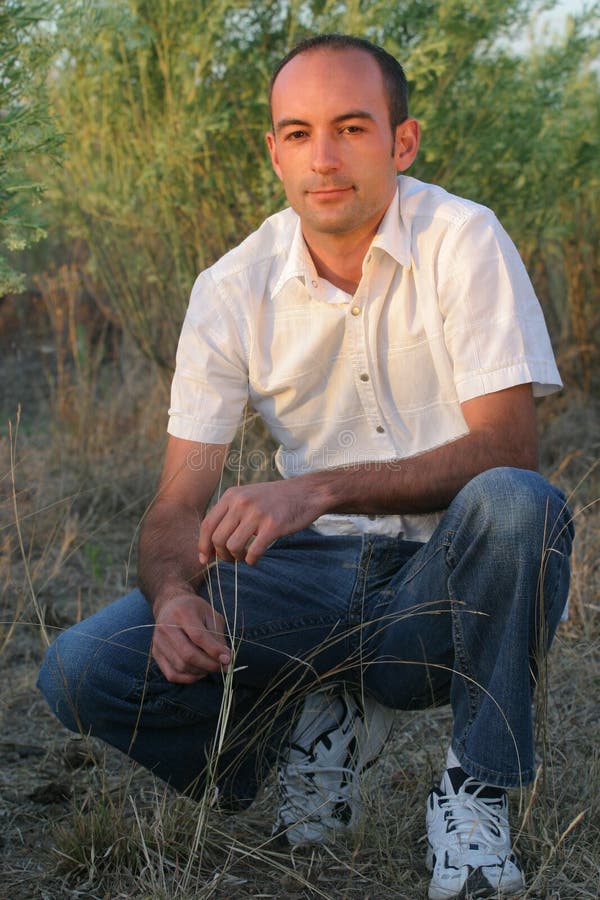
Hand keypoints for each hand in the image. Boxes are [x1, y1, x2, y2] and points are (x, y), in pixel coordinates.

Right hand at [152, 590, 231, 682]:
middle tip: (222, 666)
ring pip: (181, 666)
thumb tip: (226, 659)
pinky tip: (199, 672)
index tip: (228, 659)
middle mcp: (166, 627)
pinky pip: (172, 674)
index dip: (214, 650)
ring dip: (200, 671)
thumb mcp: (211, 616)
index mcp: (182, 612)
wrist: (171, 605)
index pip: (198, 636)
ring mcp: (158, 641)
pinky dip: (189, 678)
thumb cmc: (195, 610)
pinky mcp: (155, 653)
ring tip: (211, 666)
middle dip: (209, 665)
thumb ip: (218, 637)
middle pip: (188, 654)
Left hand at [198, 478, 323, 565]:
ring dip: (236, 558)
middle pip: (217, 539)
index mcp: (231, 495)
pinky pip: (252, 551)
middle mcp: (241, 502)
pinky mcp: (272, 526)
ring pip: (232, 546)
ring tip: (243, 557)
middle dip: (221, 555)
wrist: (306, 492)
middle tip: (230, 559)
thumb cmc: (275, 499)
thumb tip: (211, 543)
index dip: (203, 546)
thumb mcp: (247, 497)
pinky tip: (255, 558)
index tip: (205, 559)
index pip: (207, 524)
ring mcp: (257, 514)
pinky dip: (251, 560)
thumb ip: (229, 514)